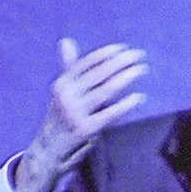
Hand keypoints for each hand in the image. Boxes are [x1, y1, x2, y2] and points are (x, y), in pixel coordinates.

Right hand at [13, 37, 147, 191]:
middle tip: (139, 55)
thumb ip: (69, 68)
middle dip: (120, 62)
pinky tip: (138, 97)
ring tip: (141, 70)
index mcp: (62, 83)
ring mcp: (75, 112)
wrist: (49, 150)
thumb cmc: (61, 117)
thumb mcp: (64, 92)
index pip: (86, 63)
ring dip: (126, 77)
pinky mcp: (85, 129)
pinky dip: (125, 104)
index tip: (123, 48)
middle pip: (98, 74)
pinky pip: (110, 114)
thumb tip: (66, 41)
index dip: (105, 54)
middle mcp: (66, 95)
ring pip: (106, 90)